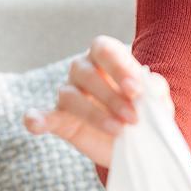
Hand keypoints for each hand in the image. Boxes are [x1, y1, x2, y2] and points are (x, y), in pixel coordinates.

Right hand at [23, 35, 168, 167]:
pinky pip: (42, 115)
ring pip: (70, 95)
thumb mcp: (156, 100)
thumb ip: (154, 90)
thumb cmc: (145, 111)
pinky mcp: (60, 119)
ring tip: (118, 130)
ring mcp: (69, 93)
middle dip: (111, 96)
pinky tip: (34, 123)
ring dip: (95, 114)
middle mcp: (84, 69)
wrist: (136, 141)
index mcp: (107, 56)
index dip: (119, 67)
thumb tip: (149, 87)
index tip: (136, 91)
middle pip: (86, 72)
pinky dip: (36, 119)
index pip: (105, 49)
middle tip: (133, 118)